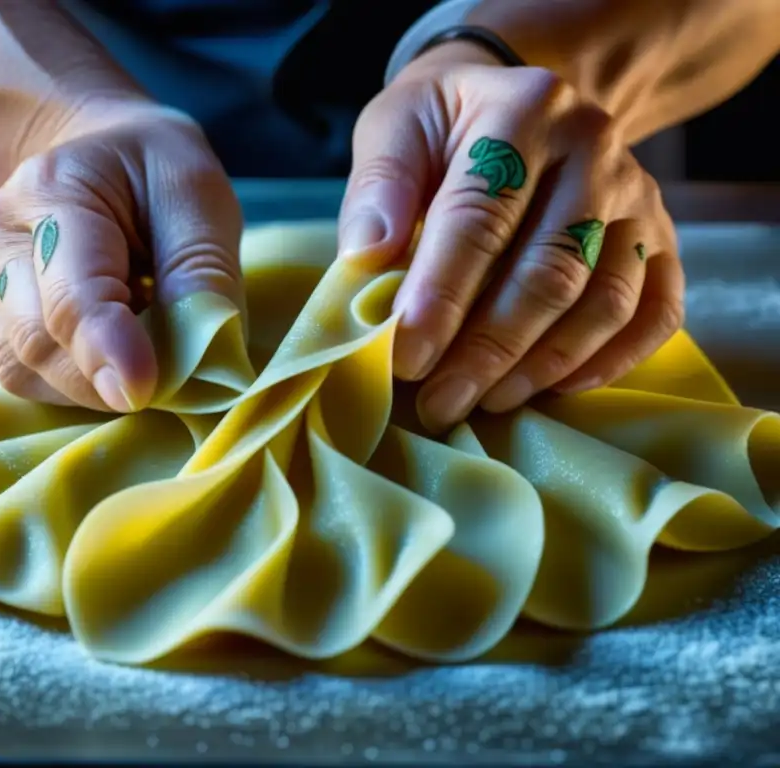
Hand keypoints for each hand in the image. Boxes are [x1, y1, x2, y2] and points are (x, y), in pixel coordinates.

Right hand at [0, 98, 243, 411]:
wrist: (87, 156)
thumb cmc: (150, 175)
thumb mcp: (197, 197)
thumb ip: (202, 275)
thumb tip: (203, 360)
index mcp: (51, 192)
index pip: (71, 293)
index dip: (106, 348)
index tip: (141, 391)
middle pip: (40, 344)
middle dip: (107, 376)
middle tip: (170, 369)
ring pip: (24, 372)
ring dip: (90, 384)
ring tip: (135, 339)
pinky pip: (22, 377)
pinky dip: (72, 382)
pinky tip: (102, 345)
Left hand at [338, 41, 683, 432]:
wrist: (520, 103)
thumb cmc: (445, 127)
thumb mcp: (394, 129)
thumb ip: (379, 189)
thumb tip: (366, 259)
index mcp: (522, 111)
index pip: (478, 219)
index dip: (440, 297)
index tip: (405, 359)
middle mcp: (594, 147)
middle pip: (550, 270)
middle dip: (490, 350)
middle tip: (441, 403)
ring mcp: (637, 195)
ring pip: (606, 301)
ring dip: (544, 365)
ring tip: (487, 402)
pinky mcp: (661, 237)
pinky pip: (656, 312)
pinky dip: (611, 360)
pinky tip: (557, 388)